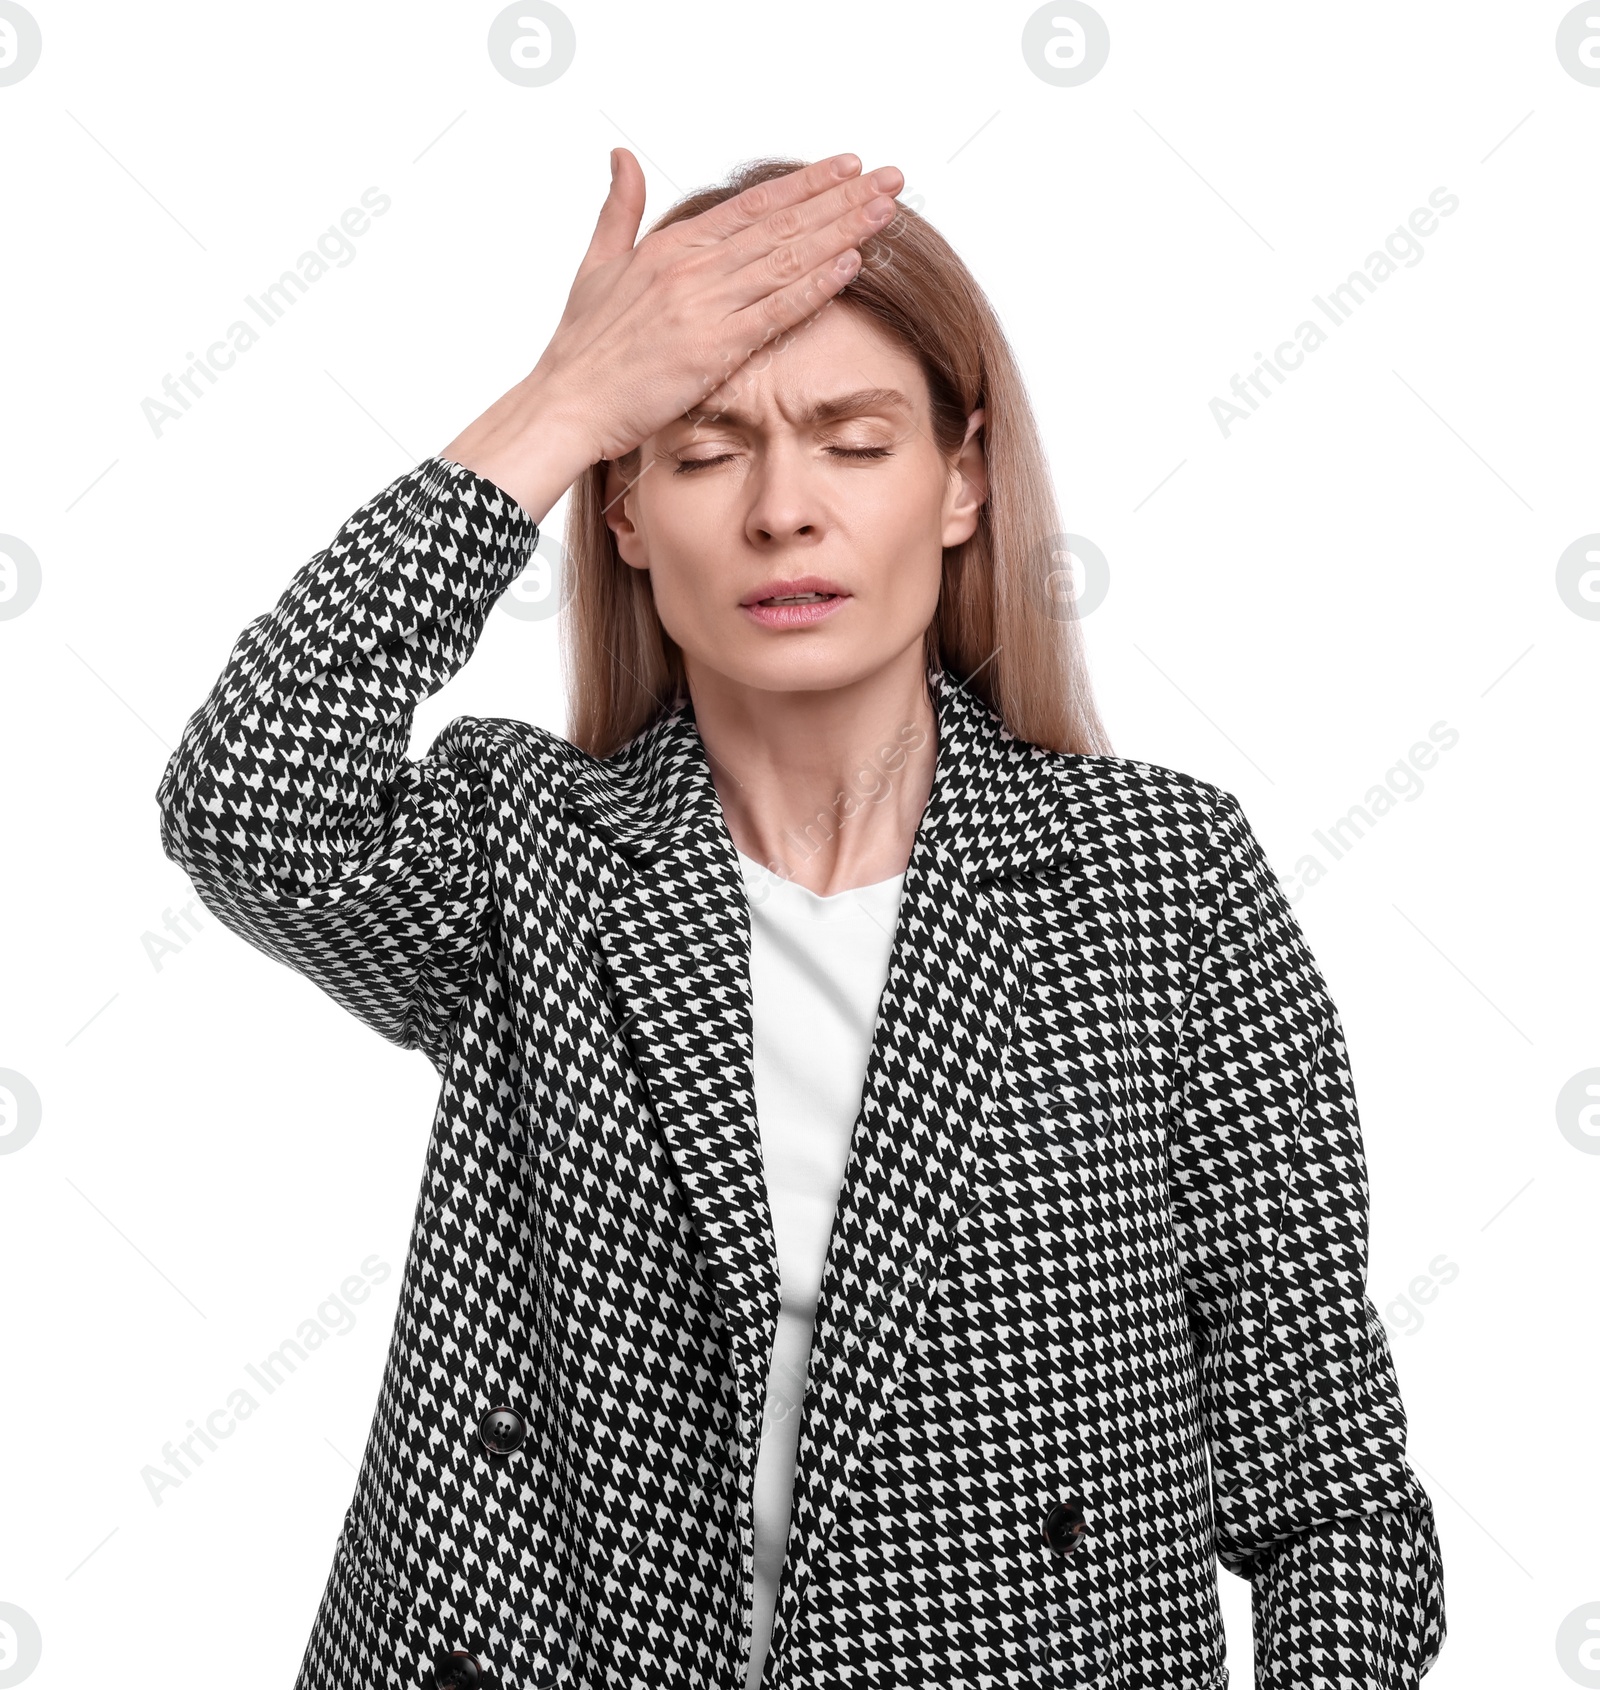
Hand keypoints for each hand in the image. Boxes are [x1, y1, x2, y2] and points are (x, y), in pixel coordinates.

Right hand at [439, 148, 904, 522]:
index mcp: (671, 245)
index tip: (848, 166)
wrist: (567, 402)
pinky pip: (773, 312)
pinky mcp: (711, 347)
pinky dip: (813, 287)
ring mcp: (704, 305)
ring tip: (885, 211)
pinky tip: (850, 265)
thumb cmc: (582, 346)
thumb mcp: (597, 263)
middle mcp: (692, 266)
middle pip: (782, 224)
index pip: (753, 204)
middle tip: (891, 179)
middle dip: (841, 199)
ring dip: (841, 232)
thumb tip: (622, 157)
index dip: (805, 184)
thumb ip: (618, 208)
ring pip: (786, 259)